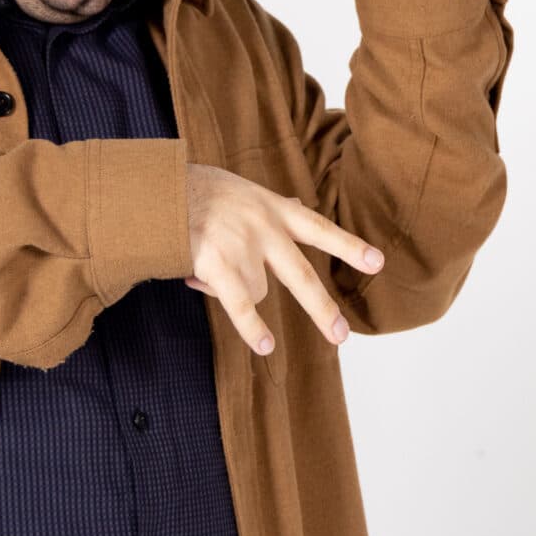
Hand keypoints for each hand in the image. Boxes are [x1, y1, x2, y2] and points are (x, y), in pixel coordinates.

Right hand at [180, 163, 383, 353]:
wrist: (157, 189)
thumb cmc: (198, 191)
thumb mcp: (245, 190)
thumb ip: (274, 207)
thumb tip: (300, 205)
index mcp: (274, 209)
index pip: (319, 228)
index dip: (348, 246)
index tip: (378, 263)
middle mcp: (265, 228)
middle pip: (301, 275)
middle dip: (321, 308)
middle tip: (341, 335)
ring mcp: (242, 247)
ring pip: (256, 293)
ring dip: (234, 290)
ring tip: (205, 267)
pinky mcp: (218, 265)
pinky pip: (240, 305)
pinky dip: (252, 327)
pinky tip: (266, 345)